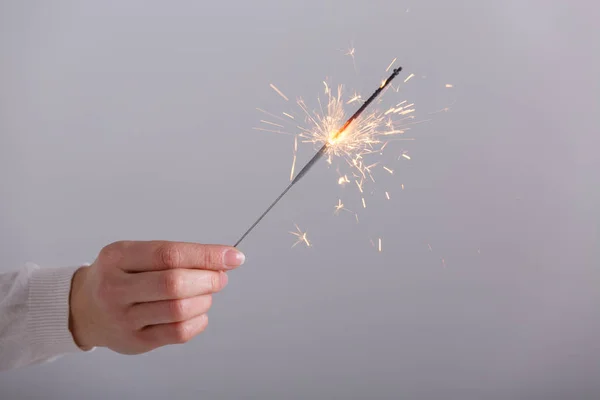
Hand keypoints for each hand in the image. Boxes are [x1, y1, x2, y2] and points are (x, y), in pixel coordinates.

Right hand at [68, 241, 244, 353]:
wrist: (83, 307)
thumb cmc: (118, 276)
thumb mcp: (134, 253)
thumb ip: (173, 255)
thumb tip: (222, 260)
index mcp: (117, 257)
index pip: (169, 254)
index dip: (206, 256)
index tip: (232, 256)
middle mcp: (116, 288)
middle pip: (175, 284)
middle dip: (208, 279)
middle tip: (220, 277)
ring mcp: (123, 318)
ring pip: (179, 310)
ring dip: (204, 300)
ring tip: (205, 293)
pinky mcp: (135, 341)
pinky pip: (178, 333)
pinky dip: (198, 321)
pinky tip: (197, 312)